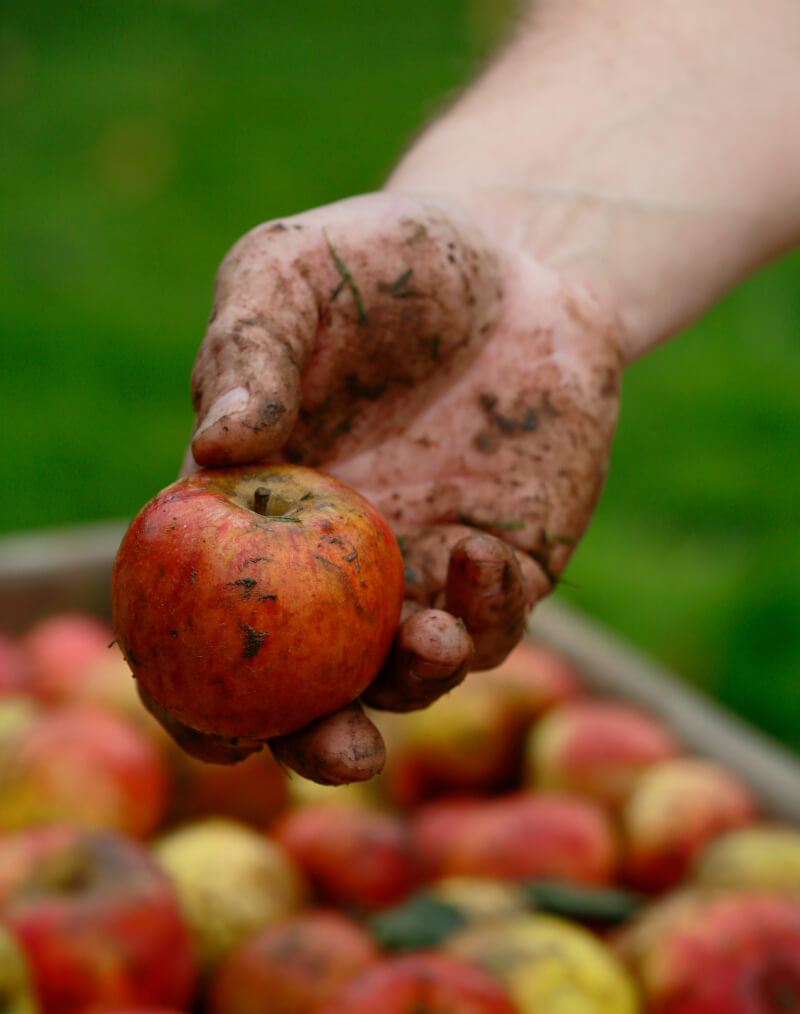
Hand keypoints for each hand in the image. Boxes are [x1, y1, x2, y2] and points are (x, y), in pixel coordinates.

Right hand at [178, 191, 619, 781]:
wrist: (518, 261)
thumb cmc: (382, 264)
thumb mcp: (294, 272)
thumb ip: (249, 349)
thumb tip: (216, 444)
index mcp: (250, 515)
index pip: (201, 626)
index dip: (193, 693)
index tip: (215, 730)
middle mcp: (327, 566)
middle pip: (309, 686)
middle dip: (320, 739)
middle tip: (344, 752)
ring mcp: (416, 575)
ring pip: (406, 674)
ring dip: (414, 681)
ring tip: (430, 639)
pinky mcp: (500, 570)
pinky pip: (492, 626)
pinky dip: (487, 617)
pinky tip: (485, 557)